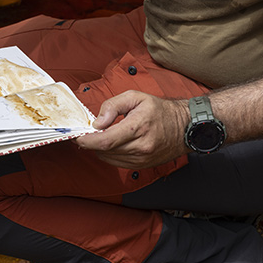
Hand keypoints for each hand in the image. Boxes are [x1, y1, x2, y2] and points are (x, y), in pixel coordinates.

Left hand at [75, 90, 189, 168]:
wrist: (185, 127)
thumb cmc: (160, 110)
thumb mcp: (135, 97)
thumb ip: (113, 106)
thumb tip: (97, 122)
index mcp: (138, 127)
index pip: (105, 141)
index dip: (87, 141)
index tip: (76, 136)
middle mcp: (140, 147)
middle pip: (105, 151)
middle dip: (90, 143)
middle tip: (84, 133)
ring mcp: (142, 159)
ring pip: (109, 158)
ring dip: (99, 149)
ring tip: (99, 136)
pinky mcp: (142, 166)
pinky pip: (117, 162)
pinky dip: (109, 154)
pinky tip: (111, 143)